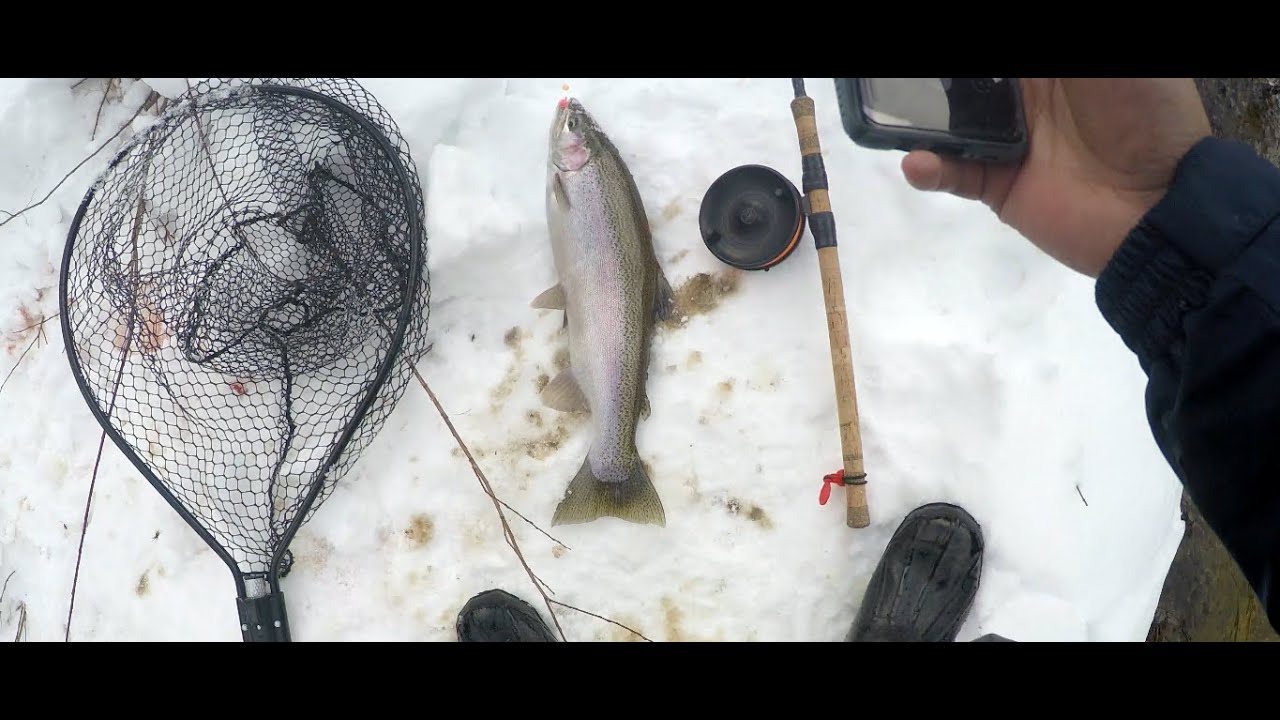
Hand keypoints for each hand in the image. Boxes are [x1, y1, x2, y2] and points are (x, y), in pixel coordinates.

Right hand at [902, 79, 1211, 276]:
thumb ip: (1058, 66)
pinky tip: (917, 161)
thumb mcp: (1116, 69)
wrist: (1162, 209)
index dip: (976, 65)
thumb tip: (1003, 73)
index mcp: (1057, 70)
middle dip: (937, 81)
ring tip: (893, 106)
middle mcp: (1029, 101)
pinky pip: (954, 174)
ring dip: (921, 114)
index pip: (1001, 63)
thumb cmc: (1147, 118)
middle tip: (901, 78)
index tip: (932, 63)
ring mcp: (1011, 145)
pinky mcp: (999, 187)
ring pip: (952, 122)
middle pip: (970, 83)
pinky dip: (930, 168)